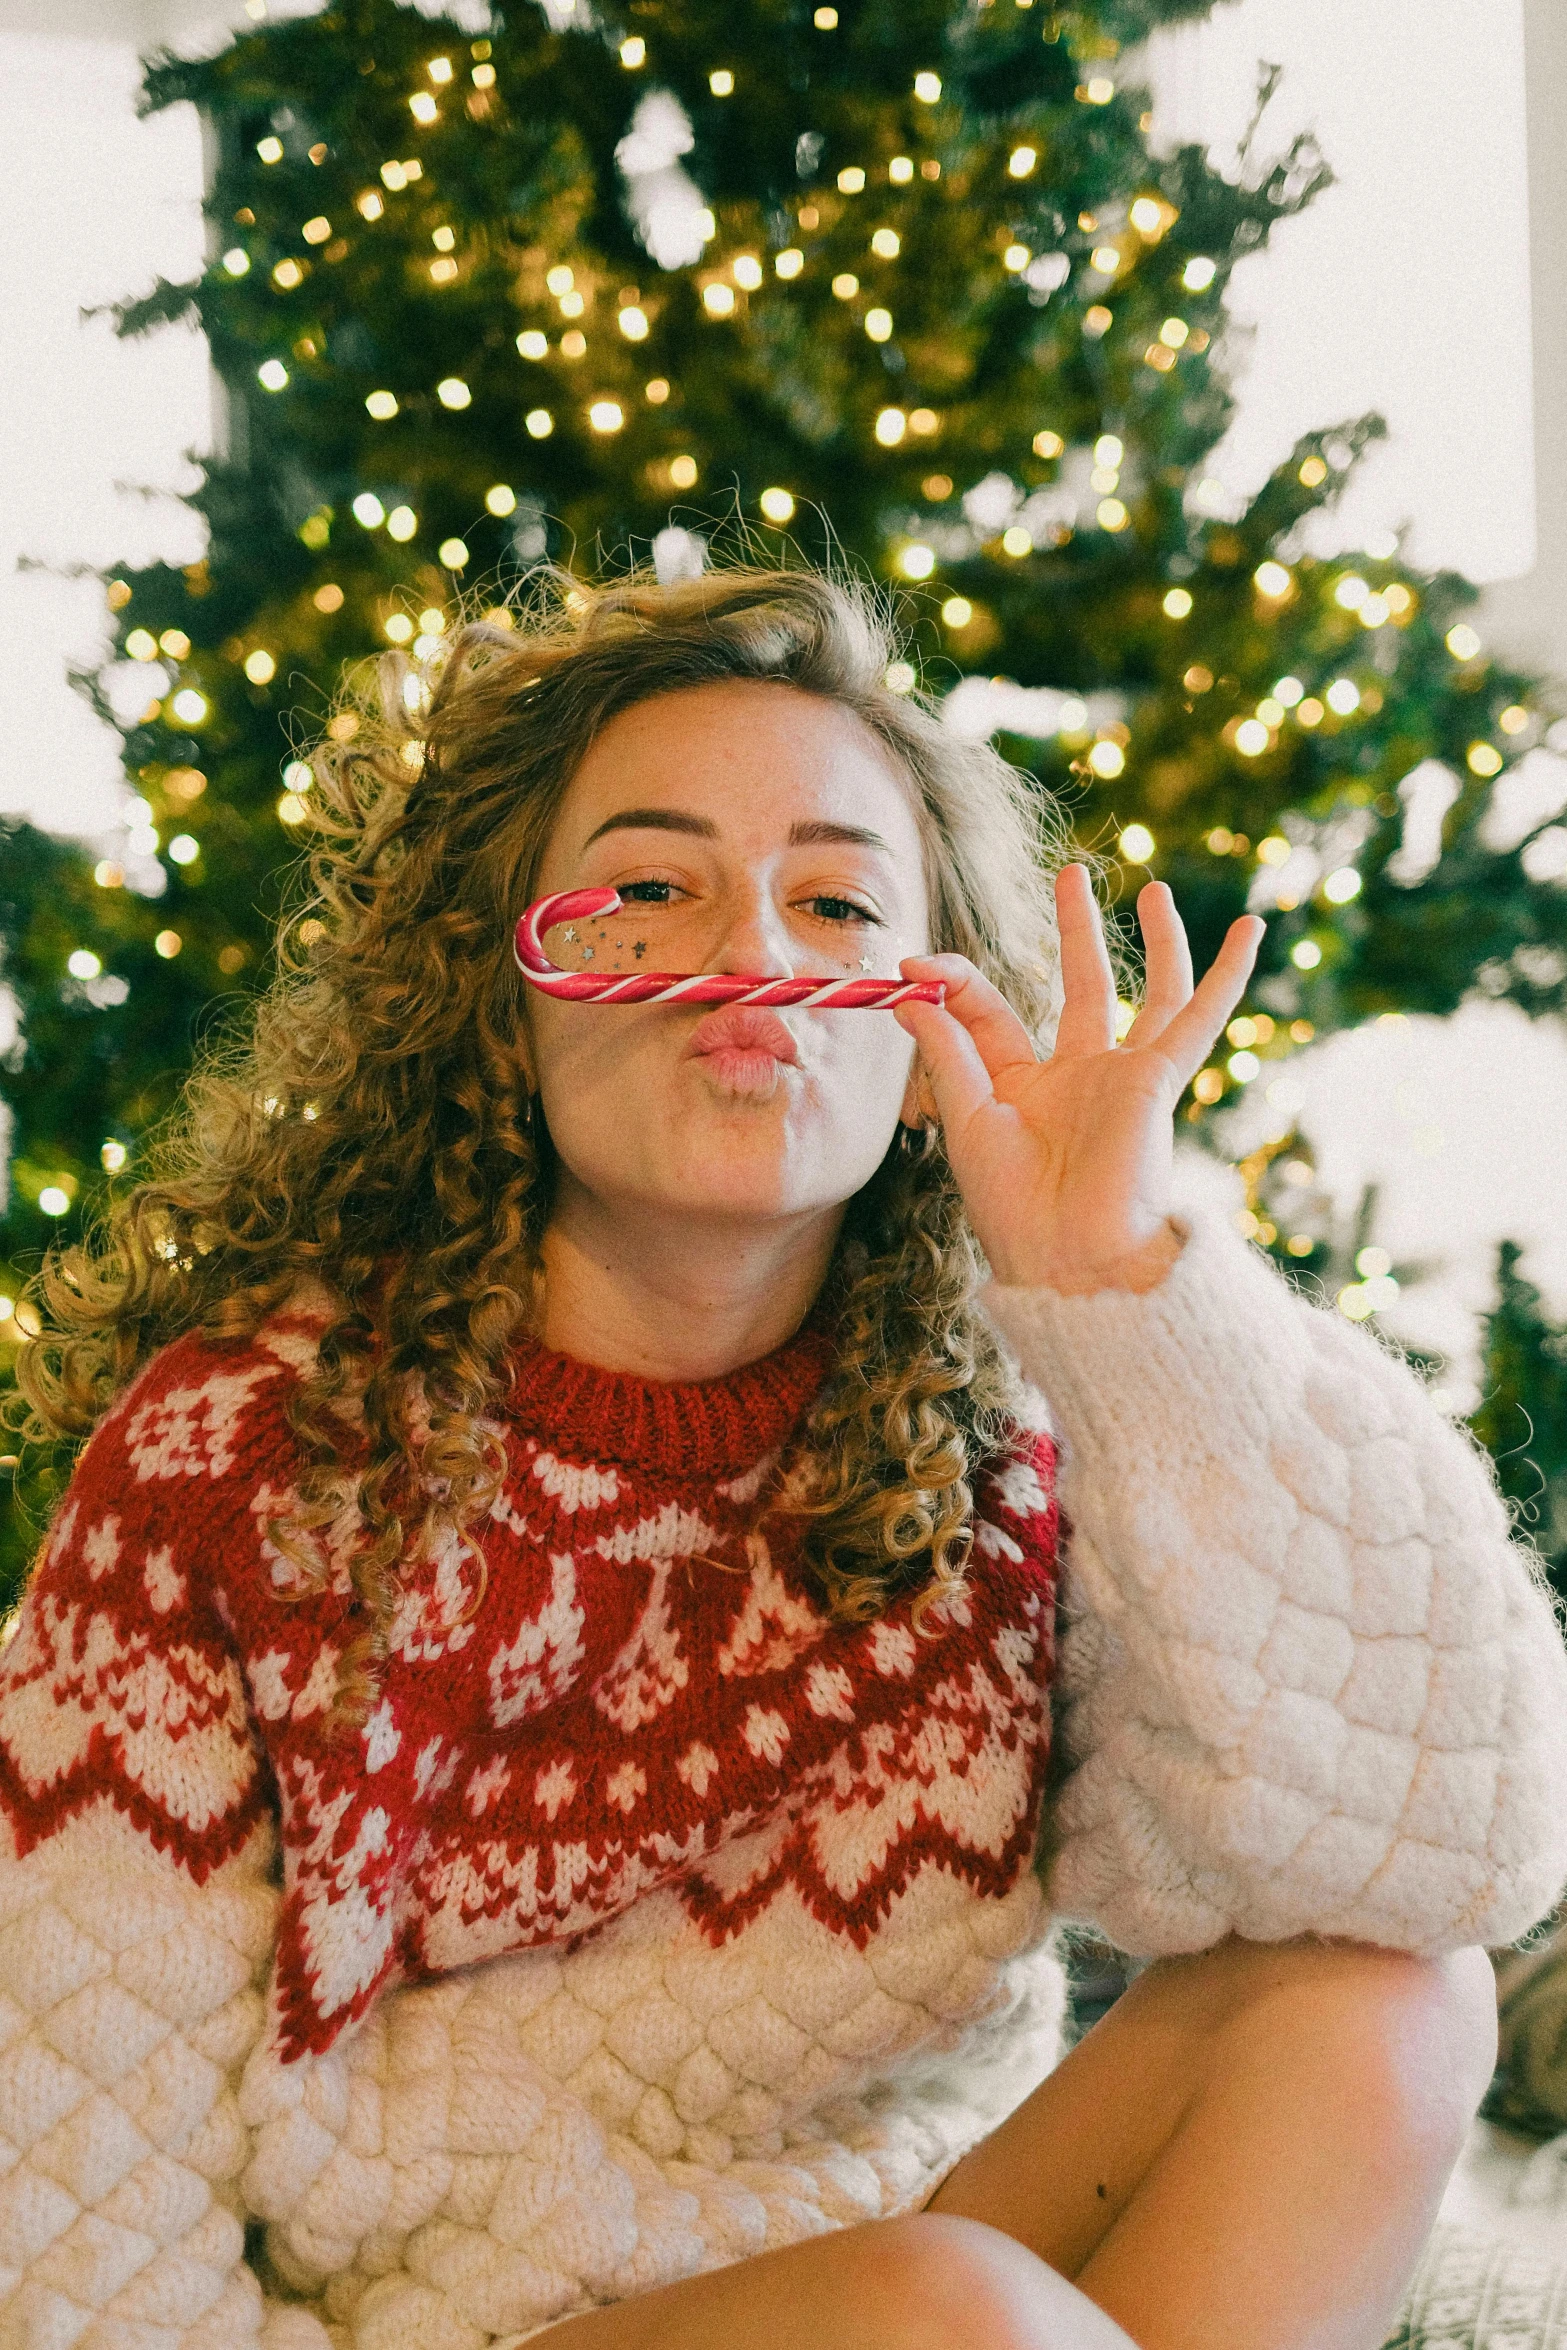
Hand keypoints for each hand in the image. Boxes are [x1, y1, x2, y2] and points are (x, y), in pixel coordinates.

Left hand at [893, 864, 1265, 1293]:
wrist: (1066, 1255)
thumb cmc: (1011, 1205)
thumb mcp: (966, 1118)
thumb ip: (946, 1050)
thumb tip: (910, 987)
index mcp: (1021, 1085)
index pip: (989, 1009)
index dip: (951, 981)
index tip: (913, 963)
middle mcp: (1077, 1075)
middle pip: (1082, 984)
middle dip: (1075, 930)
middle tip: (1073, 875)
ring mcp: (1123, 1075)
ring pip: (1151, 993)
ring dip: (1155, 941)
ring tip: (1153, 889)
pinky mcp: (1159, 1079)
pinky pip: (1200, 1017)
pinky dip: (1228, 975)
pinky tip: (1252, 932)